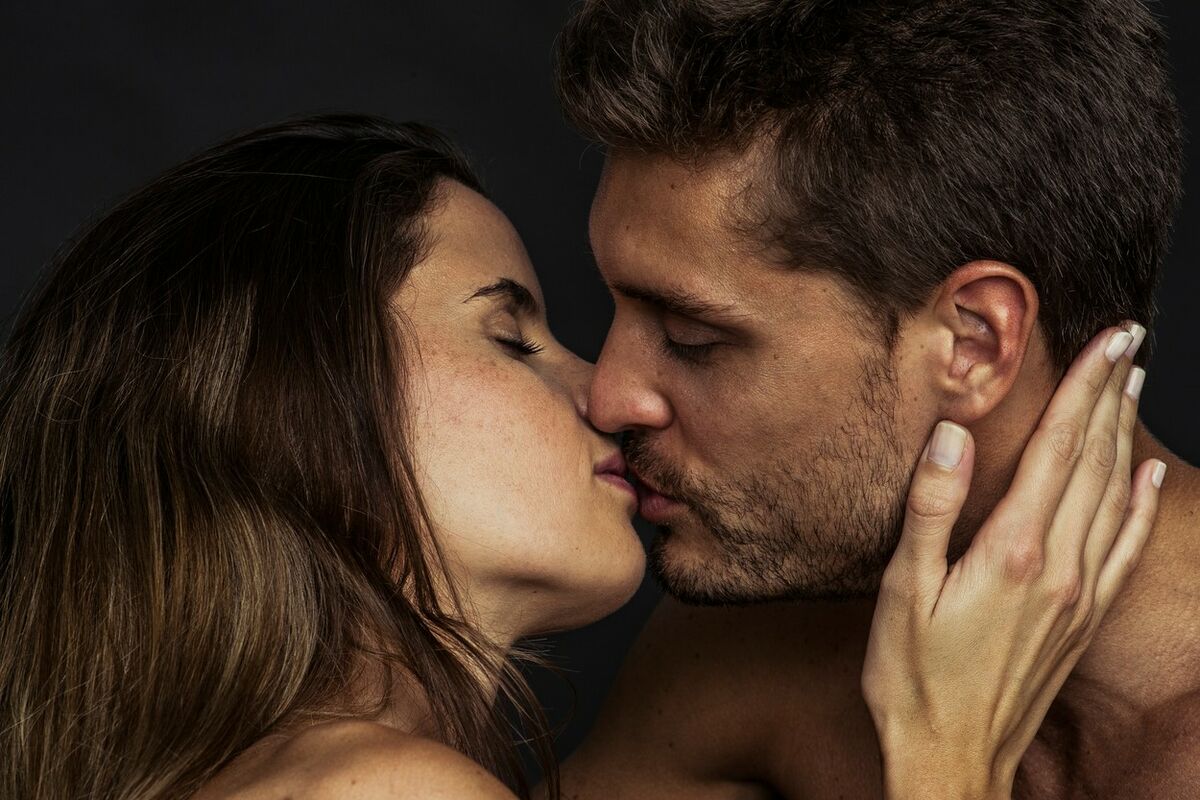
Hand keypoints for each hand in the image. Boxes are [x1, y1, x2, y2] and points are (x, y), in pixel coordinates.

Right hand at [861, 323, 1163, 799]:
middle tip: (1128, 340)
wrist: (951, 755)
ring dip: (1126, 436)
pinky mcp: (1083, 619)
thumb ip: (931, 509)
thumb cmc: (913, 676)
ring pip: (1115, 497)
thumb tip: (951, 437)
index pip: (1058, 450)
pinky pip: (1126, 551)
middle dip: (1111, 394)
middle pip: (1095, 463)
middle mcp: (1059, 569)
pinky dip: (1142, 507)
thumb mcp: (902, 589)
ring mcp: (1078, 595)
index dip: (1082, 389)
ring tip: (1134, 386)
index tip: (1104, 340)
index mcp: (1011, 552)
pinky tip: (1149, 478)